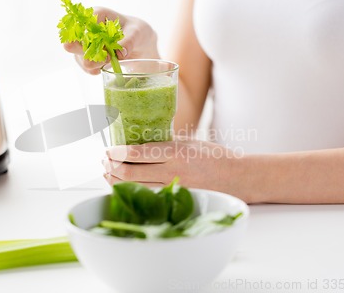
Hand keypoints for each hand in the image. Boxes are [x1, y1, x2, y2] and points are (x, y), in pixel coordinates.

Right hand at [63, 7, 159, 73]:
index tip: (105, 48)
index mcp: (97, 14)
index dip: (89, 37)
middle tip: (106, 57)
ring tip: (110, 61)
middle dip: (87, 54)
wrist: (139, 45)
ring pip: (79, 58)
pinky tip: (107, 65)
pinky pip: (86, 68)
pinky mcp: (86, 57)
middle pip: (72, 42)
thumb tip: (119, 53)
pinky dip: (96, 70)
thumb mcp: (137, 33)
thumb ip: (129, 41)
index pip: (83, 24)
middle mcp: (86, 28)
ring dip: (94, 63)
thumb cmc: (137, 32)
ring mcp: (84, 44)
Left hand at [102, 137, 252, 201]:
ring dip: (115, 180)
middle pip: (129, 174)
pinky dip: (130, 192)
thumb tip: (135, 146)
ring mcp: (174, 189)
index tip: (108, 150)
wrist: (238, 178)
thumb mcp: (188, 142)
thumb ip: (163, 145)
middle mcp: (172, 171)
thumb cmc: (214, 156)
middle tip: (104, 161)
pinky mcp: (176, 201)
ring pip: (134, 189)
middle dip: (111, 167)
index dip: (116, 153)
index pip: (135, 153)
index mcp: (175, 152)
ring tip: (108, 173)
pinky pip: (146, 198)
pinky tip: (123, 186)